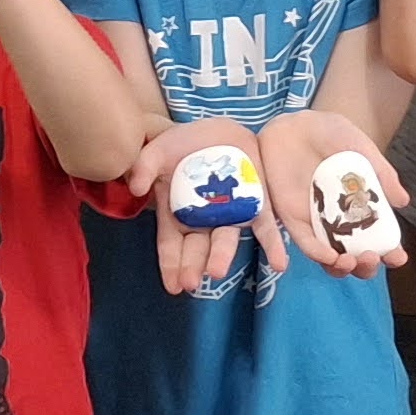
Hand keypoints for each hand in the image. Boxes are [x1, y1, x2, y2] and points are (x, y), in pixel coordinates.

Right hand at [127, 117, 279, 291]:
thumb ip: (146, 165)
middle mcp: (204, 222)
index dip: (171, 264)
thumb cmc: (184, 144)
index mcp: (177, 213)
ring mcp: (231, 216)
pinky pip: (266, 229)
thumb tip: (135, 187)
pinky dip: (273, 246)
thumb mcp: (160, 150)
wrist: (220, 128)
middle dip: (193, 266)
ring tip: (217, 272)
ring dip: (223, 256)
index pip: (172, 244)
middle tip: (191, 283)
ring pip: (226, 241)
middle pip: (197, 248)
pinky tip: (280, 264)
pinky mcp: (257, 207)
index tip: (173, 286)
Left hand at [258, 107, 408, 276]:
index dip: (390, 252)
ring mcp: (317, 223)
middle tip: (372, 257)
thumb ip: (381, 172)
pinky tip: (331, 256)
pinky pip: (306, 243)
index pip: (379, 238)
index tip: (398, 257)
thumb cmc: (330, 134)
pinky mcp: (293, 219)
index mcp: (362, 206)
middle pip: (356, 256)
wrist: (294, 123)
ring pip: (331, 258)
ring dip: (343, 267)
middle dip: (366, 266)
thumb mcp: (359, 148)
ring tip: (352, 260)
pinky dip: (319, 254)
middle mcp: (341, 221)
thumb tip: (403, 202)